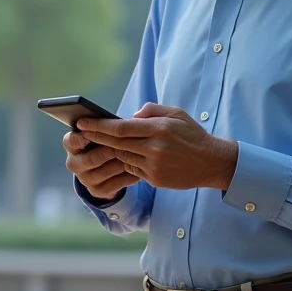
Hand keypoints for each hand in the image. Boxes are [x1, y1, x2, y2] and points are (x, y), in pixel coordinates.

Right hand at [64, 130, 139, 201]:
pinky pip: (116, 183)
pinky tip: (139, 168)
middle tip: (124, 144)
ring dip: (122, 162)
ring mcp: (85, 179)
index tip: (90, 133)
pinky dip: (129, 175)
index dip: (81, 138)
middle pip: (91, 159)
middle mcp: (74, 163)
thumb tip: (121, 120)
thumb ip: (105, 124)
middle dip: (109, 151)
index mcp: (72, 145)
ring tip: (136, 155)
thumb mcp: (100, 132)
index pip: (71, 141)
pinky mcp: (97, 190)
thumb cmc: (103, 141)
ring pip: (106, 171)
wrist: (105, 168)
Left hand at [78, 103, 238, 190]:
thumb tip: (130, 116)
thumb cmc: (192, 134)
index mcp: (159, 128)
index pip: (122, 127)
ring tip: (97, 142)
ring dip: (110, 150)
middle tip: (80, 131)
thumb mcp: (176, 113)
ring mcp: (154, 165)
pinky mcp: (154, 179)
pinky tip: (120, 155)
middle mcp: (155, 148)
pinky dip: (126, 162)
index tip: (83, 122)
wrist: (211, 162)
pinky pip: (132, 169)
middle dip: (96, 137)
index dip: (99, 125)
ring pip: (122, 157)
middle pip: (117, 142)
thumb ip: (152, 110)